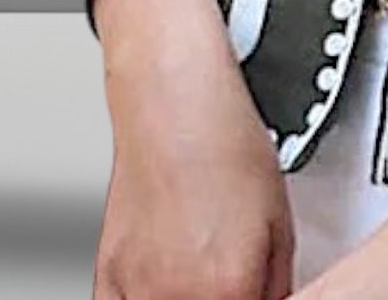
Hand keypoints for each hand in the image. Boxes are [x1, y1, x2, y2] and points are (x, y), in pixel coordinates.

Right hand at [93, 36, 294, 297]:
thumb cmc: (227, 147)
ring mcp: (137, 291)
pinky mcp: (106, 279)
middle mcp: (177, 297)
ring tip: (200, 273)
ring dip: (186, 299)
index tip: (254, 288)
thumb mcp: (281, 220)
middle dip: (228, 297)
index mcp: (230, 289)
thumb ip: (278, 284)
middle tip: (229, 277)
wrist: (176, 107)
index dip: (255, 298)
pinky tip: (164, 282)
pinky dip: (145, 299)